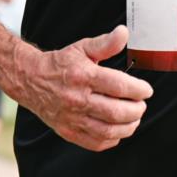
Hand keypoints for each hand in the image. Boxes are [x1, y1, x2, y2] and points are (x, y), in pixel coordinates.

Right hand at [15, 25, 153, 150]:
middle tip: (140, 105)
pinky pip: (96, 143)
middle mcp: (77, 99)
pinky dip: (112, 139)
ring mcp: (72, 118)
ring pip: (108, 130)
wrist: (30, 80)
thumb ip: (105, 43)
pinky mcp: (68, 131)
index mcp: (83, 76)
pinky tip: (117, 129)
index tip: (145, 90)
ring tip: (133, 118)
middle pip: (116, 112)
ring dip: (128, 126)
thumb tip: (123, 33)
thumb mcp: (82, 48)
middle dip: (136, 110)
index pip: (118, 86)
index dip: (138, 90)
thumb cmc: (60, 65)